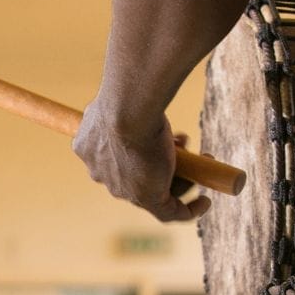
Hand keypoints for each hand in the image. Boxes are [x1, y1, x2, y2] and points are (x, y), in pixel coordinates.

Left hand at [73, 100, 210, 222]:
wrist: (128, 111)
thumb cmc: (125, 98)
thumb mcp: (118, 94)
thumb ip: (123, 96)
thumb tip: (132, 82)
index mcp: (90, 149)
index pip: (115, 156)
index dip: (140, 146)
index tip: (158, 134)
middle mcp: (103, 173)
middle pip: (137, 174)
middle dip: (163, 160)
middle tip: (185, 146)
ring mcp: (123, 189)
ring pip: (155, 191)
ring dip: (182, 178)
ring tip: (201, 157)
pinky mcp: (146, 199)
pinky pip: (169, 213)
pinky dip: (189, 210)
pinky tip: (204, 202)